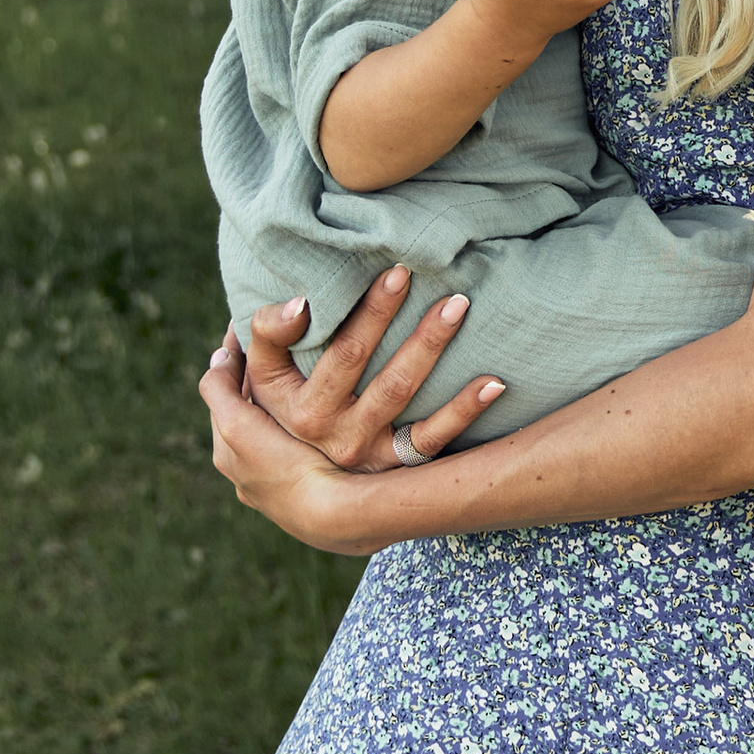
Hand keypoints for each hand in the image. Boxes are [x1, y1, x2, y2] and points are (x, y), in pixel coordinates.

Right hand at [198, 266, 504, 555]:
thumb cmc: (278, 403)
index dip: (367, 313)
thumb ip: (267, 333)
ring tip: (457, 305)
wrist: (292, 481)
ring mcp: (365, 453)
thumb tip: (303, 303)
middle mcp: (331, 433)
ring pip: (402, 394)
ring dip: (431, 348)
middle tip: (429, 276)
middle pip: (369, 367)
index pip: (337, 352)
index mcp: (297, 406)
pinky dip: (464, 411)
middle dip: (397, 317)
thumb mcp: (259, 375)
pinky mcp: (393, 467)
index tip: (398, 272)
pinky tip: (494, 383)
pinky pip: (432, 439)